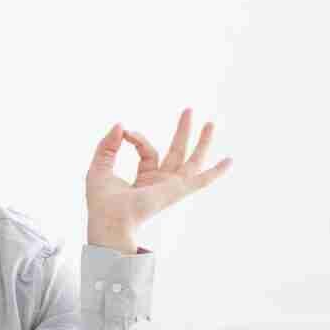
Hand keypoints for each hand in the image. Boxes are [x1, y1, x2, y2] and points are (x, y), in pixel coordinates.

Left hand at [85, 108, 232, 252]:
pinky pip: (201, 181)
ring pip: (192, 161)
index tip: (125, 132)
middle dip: (182, 130)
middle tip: (189, 109)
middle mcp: (160, 183)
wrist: (109, 219)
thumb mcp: (100, 166)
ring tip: (210, 122)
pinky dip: (216, 172)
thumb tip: (120, 125)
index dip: (137, 138)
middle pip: (176, 152)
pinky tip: (230, 161)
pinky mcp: (176, 190)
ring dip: (202, 141)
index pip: (148, 151)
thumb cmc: (101, 201)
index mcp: (144, 179)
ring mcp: (170, 187)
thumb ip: (108, 145)